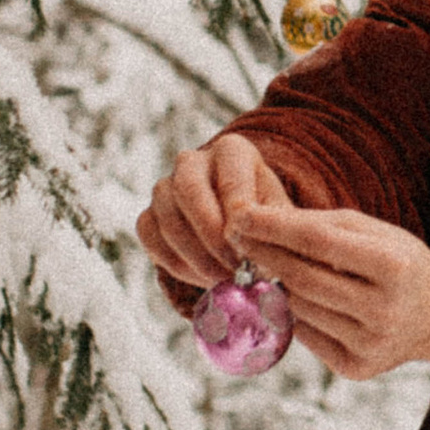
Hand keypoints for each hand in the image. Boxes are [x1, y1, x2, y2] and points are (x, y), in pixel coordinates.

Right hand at [137, 136, 292, 306]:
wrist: (242, 232)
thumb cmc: (266, 220)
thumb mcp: (280, 216)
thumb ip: (271, 229)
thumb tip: (256, 254)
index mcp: (231, 151)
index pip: (230, 176)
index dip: (238, 213)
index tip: (249, 245)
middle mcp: (192, 161)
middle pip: (189, 189)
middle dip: (211, 234)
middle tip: (233, 268)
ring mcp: (165, 187)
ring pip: (167, 217)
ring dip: (197, 256)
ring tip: (226, 279)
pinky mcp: (149, 216)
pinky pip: (151, 237)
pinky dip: (176, 263)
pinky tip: (203, 277)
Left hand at [230, 194, 429, 381]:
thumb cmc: (399, 261)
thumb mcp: (373, 233)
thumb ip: (320, 227)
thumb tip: (256, 226)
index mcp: (395, 266)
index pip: (319, 243)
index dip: (274, 229)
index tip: (241, 215)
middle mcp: (385, 309)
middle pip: (304, 279)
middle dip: (264, 256)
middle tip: (236, 238)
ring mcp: (371, 344)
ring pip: (300, 309)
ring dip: (272, 285)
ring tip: (257, 264)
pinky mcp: (358, 368)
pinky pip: (308, 336)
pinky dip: (290, 314)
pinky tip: (283, 296)